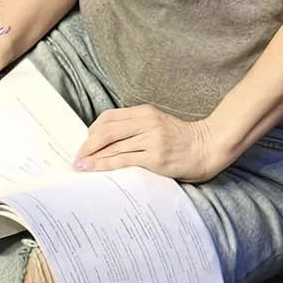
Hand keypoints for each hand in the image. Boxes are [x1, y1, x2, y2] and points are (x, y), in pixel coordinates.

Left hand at [73, 104, 222, 181]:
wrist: (206, 148)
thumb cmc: (179, 139)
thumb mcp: (157, 124)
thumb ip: (135, 127)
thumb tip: (104, 140)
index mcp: (146, 112)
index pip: (110, 117)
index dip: (92, 131)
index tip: (84, 144)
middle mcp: (147, 123)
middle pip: (107, 131)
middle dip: (87, 146)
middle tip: (77, 158)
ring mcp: (151, 140)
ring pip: (113, 147)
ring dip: (93, 158)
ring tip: (80, 166)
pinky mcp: (155, 158)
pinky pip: (124, 161)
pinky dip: (105, 166)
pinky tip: (95, 170)